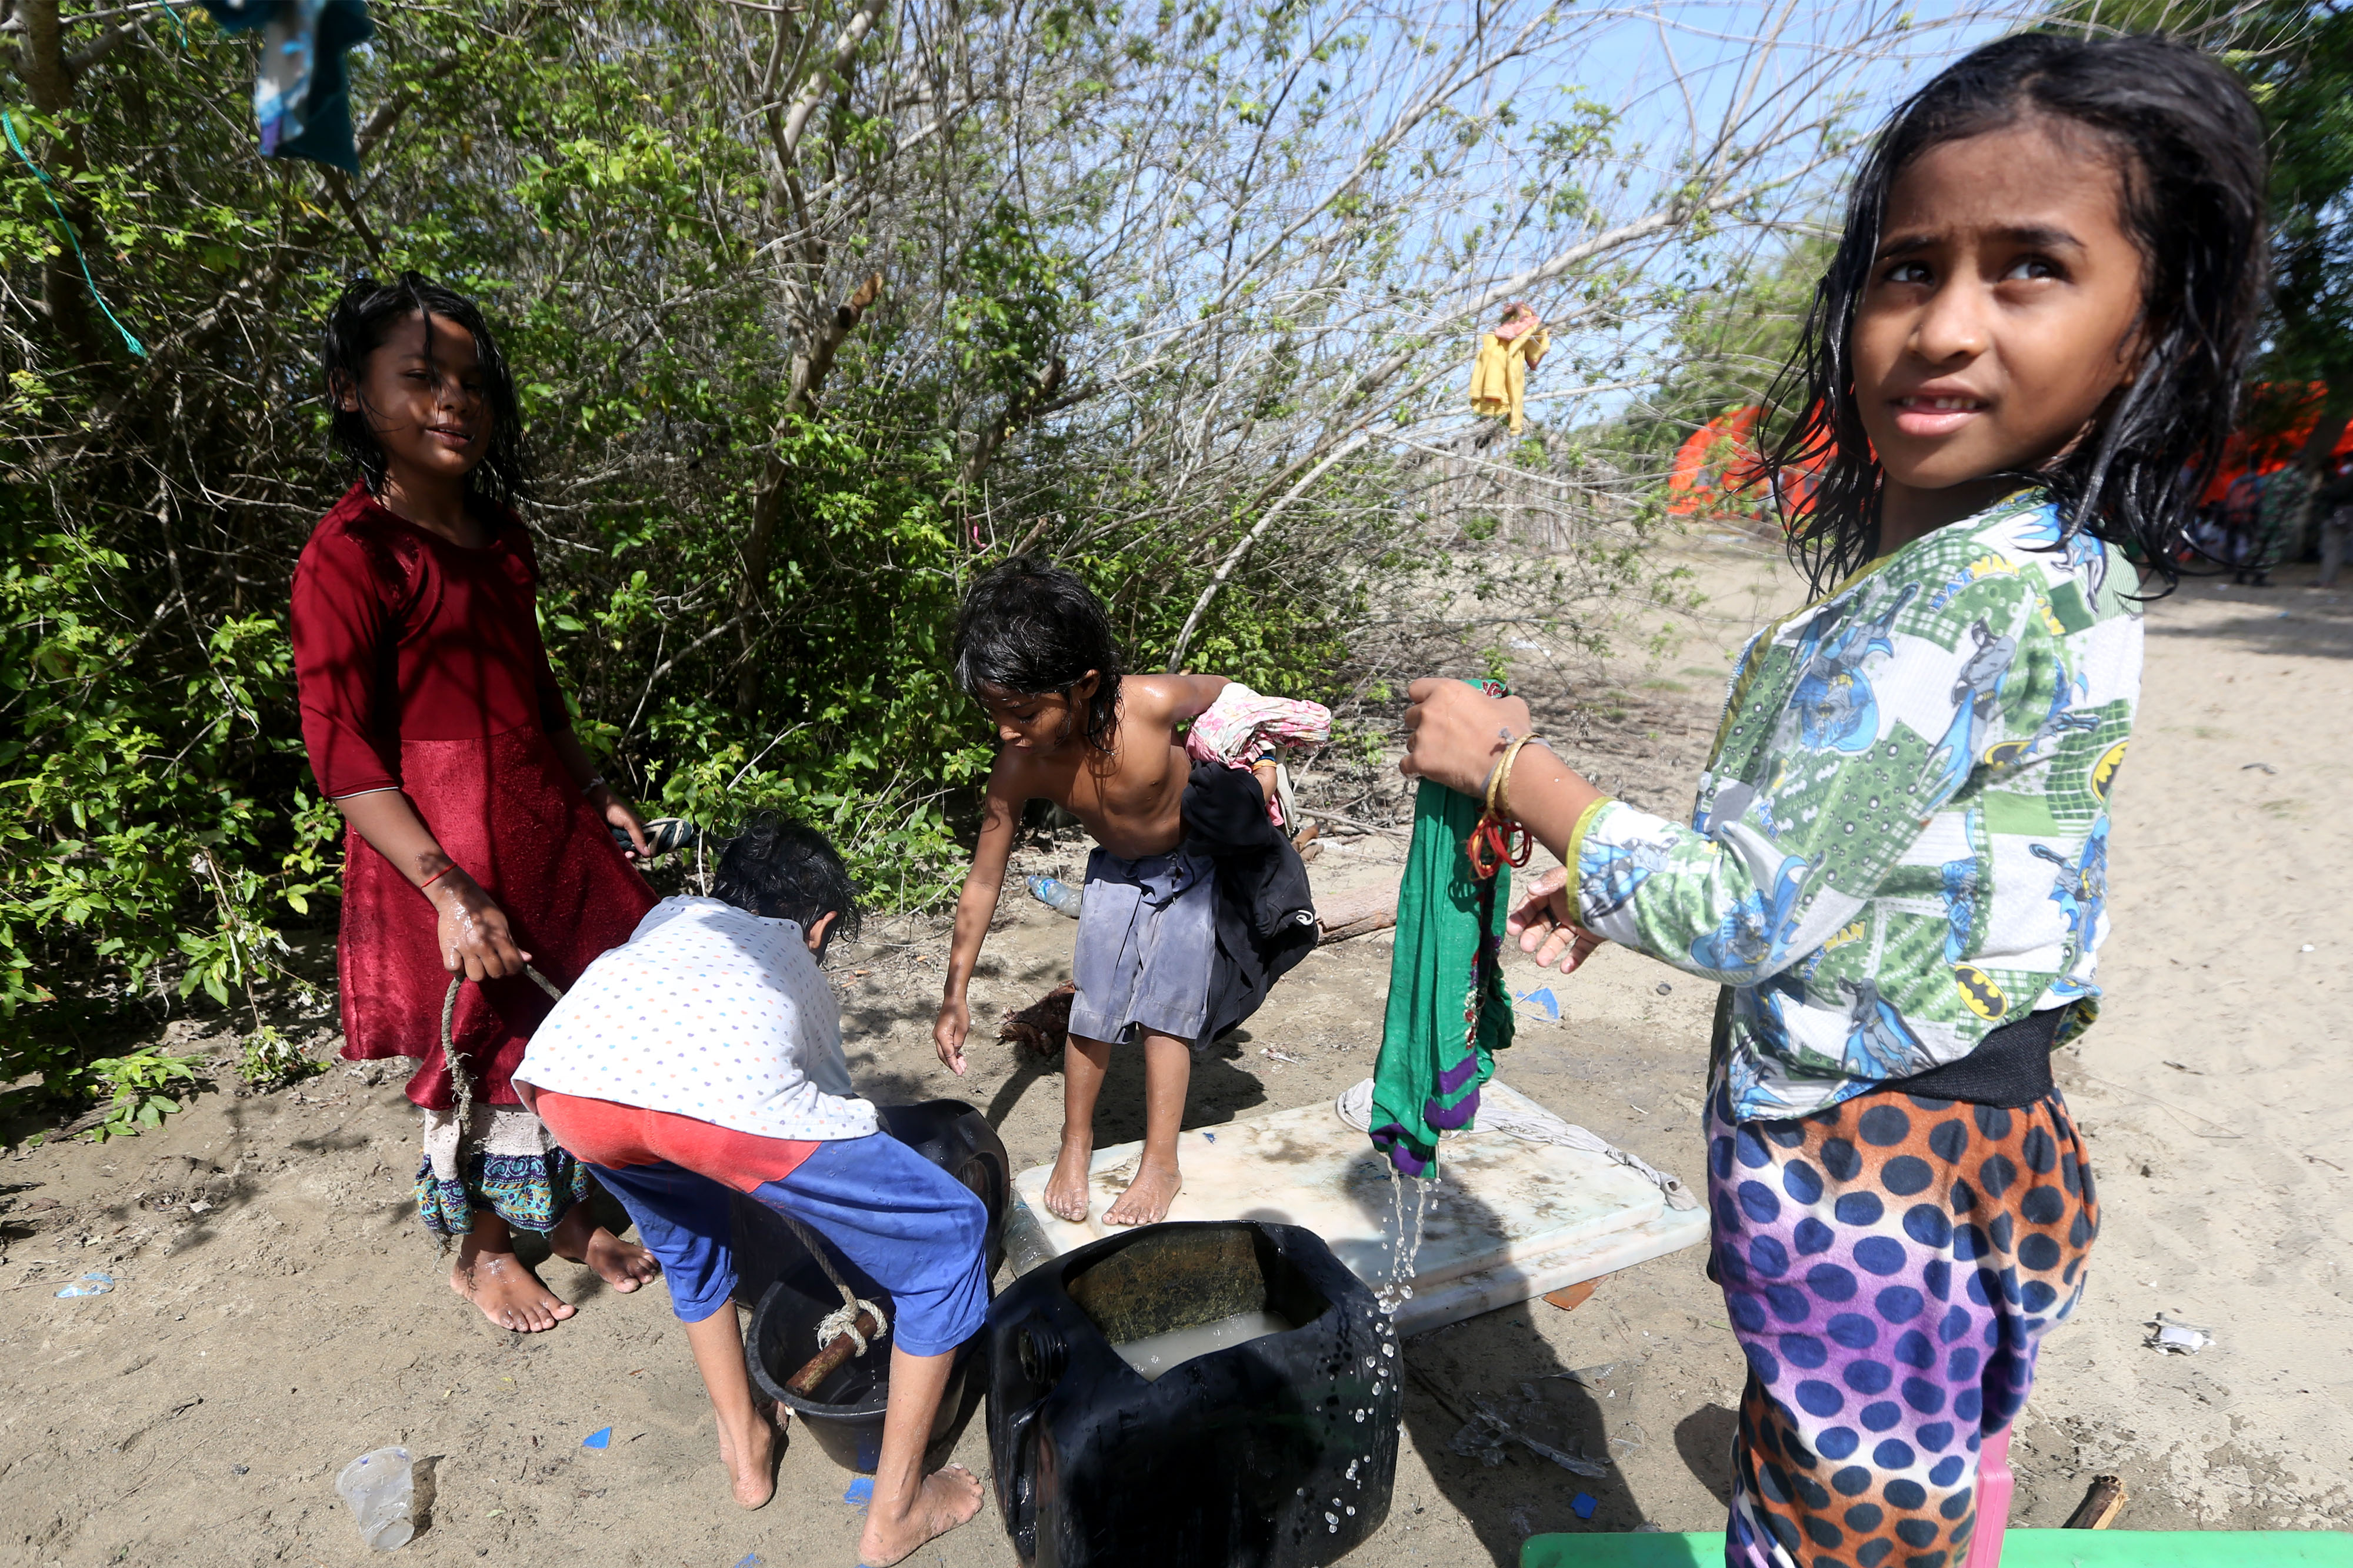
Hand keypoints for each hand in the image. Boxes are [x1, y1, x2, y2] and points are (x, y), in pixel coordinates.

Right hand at [428, 870, 531, 980]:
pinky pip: (454, 969)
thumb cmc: (484, 910)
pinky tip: (460, 962)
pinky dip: (457, 969)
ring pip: (476, 976)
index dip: (512, 968)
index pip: (513, 965)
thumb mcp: (503, 924)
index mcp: (499, 938)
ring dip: (477, 972)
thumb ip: (513, 944)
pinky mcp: (448, 948)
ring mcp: (465, 948)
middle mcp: (483, 945)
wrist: (458, 897)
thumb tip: (527, 959)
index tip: (508, 966)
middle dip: (496, 971)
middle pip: (495, 973)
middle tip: (490, 963)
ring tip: (475, 963)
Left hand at [592, 784, 651, 858]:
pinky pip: (615, 850)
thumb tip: (649, 854)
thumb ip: (639, 837)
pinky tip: (617, 854)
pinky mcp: (609, 841)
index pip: (646, 842)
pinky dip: (616, 853)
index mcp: (638, 828)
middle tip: (631, 855)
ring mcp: (619, 838)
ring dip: (625, 855)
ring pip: (625, 851)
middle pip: (635, 849)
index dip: (646, 849)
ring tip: (625, 855)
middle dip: (634, 854)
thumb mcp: (631, 822)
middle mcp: (629, 834)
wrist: (596, 804)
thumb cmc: (616, 810)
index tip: (645, 855)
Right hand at [933, 997, 969, 1076]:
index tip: (960, 1073)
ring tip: (963, 1064)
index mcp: (942, 1036)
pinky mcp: (940, 1033)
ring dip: (952, 1059)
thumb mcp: (962, 1029)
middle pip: (943, 1056)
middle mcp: (937, 1037)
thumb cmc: (959, 1012)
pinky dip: (950, 1053)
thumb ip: (958, 1043)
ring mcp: (937, 1035)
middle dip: (952, 1064)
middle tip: (962, 1070)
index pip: (948, 1055)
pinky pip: (944, 1046)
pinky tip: (958, 1056)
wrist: (953, 1000)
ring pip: (943, 1052)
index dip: (954, 1065)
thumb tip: (955, 1053)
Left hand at [1399, 679, 1532, 798]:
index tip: (1430, 708)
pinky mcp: (1421, 761)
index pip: (1417, 689)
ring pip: (1411, 741)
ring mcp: (1423, 736)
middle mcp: (1430, 710)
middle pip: (1411, 716)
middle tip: (1439, 736)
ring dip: (1422, 748)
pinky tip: (1427, 772)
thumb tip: (1497, 706)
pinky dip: (1415, 770)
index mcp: (1447, 691)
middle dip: (1421, 725)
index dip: (1422, 699)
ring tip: (1442, 757)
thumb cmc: (1511, 732)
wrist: (1509, 764)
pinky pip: (1406, 766)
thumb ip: (1494, 701)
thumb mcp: (1510, 704)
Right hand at [1506, 865, 1604, 974]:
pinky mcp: (1592, 935)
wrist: (1624, 884)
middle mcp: (1563, 910)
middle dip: (1532, 936)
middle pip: (1542, 925)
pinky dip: (1574, 960)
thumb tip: (1531, 889)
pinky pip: (1581, 950)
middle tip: (1526, 947)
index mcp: (1554, 893)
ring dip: (1549, 951)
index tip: (1512, 929)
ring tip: (1542, 961)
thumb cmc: (1593, 874)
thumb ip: (1550, 882)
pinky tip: (1565, 968)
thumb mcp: (1568, 875)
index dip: (1521, 917)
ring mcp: (1577, 924)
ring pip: (1559, 939)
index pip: (1532, 906)